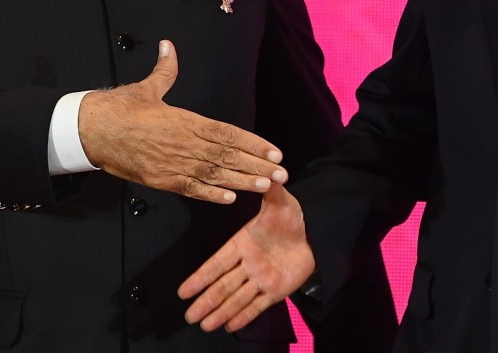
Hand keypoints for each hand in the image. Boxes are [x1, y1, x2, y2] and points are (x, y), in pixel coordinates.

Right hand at [78, 40, 286, 203]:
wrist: (91, 129)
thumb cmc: (120, 108)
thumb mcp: (147, 87)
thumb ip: (165, 70)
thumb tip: (168, 47)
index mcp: (185, 119)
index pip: (228, 133)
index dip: (253, 143)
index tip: (274, 150)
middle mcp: (184, 142)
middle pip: (227, 155)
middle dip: (257, 165)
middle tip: (282, 172)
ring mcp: (173, 163)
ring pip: (215, 174)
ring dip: (242, 181)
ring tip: (266, 186)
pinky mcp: (160, 179)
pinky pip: (191, 188)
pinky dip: (212, 194)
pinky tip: (231, 198)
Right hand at [178, 183, 315, 331]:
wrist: (313, 232)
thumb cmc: (292, 216)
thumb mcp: (279, 201)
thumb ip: (270, 189)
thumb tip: (267, 172)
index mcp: (243, 244)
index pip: (217, 263)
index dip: (200, 278)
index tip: (184, 290)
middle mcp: (248, 264)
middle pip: (223, 286)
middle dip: (205, 301)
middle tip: (189, 316)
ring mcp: (261, 278)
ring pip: (237, 298)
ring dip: (220, 312)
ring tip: (204, 324)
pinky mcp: (276, 290)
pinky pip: (258, 305)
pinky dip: (244, 316)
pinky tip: (230, 325)